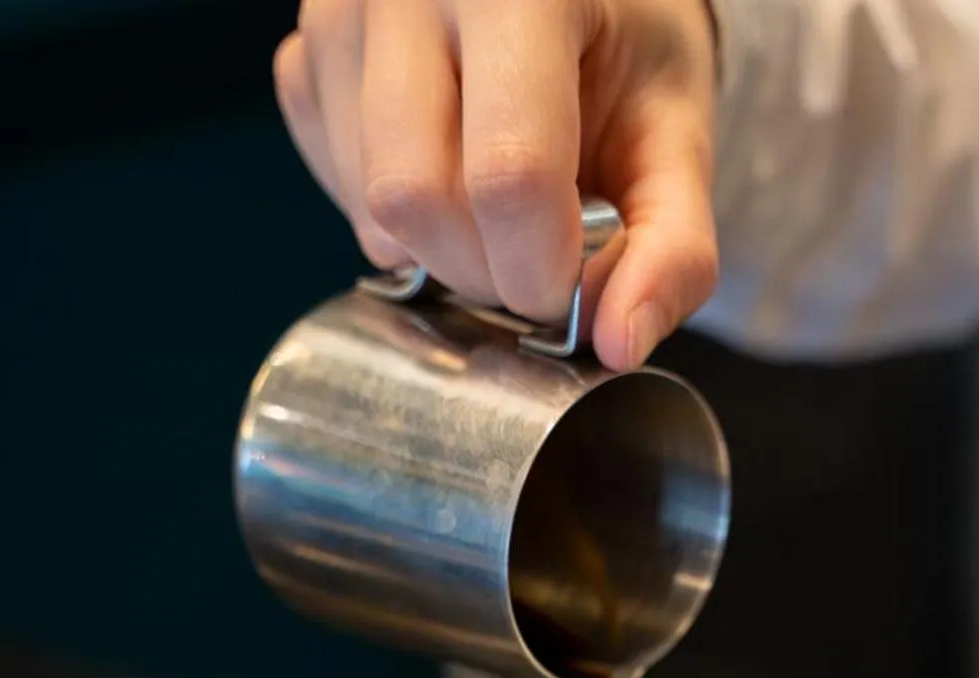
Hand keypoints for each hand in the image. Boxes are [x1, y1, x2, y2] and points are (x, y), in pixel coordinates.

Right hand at [274, 0, 718, 369]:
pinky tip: (442, 171)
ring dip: (438, 251)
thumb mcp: (676, 133)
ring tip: (492, 204)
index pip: (508, 174)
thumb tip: (619, 345)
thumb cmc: (624, 45)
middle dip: (483, 270)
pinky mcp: (302, 57)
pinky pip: (335, 186)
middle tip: (532, 251)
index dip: (542, 269)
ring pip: (371, 207)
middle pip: (417, 198)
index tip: (570, 279)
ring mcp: (339, 17)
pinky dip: (395, 221)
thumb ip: (671, 246)